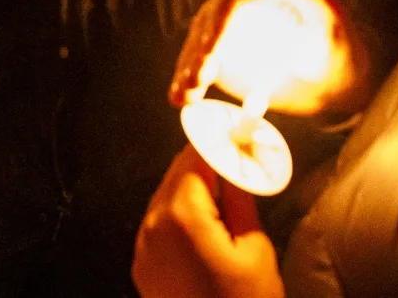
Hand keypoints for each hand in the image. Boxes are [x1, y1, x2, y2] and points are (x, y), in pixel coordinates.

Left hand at [132, 148, 284, 297]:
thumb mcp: (255, 251)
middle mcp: (152, 224)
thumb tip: (236, 168)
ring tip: (224, 193)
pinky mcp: (142, 267)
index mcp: (181, 215)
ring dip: (190, 190)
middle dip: (204, 165)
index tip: (233, 131)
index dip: (216, 142)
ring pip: (165, 199)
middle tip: (234, 159)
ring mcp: (142, 247)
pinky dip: (179, 215)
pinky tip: (205, 224)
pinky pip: (159, 226)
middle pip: (176, 176)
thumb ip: (240, 202)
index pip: (195, 159)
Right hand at [167, 0, 370, 116]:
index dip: (218, 26)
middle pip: (209, 22)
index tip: (211, 53)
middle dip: (198, 53)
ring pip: (199, 42)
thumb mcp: (331, 16)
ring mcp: (228, 24)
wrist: (338, 75)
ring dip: (188, 68)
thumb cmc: (340, 43)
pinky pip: (200, 61)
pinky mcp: (222, 48)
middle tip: (197, 81)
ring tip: (185, 95)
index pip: (231, 0)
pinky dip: (189, 78)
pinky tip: (181, 96)